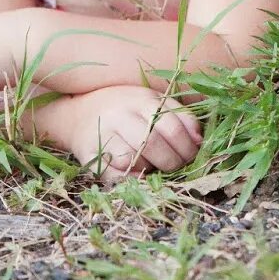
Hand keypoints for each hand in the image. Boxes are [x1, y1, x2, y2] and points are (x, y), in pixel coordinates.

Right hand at [58, 86, 202, 181]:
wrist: (80, 114)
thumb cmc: (126, 109)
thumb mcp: (153, 102)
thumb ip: (179, 117)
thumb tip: (199, 140)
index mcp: (141, 100)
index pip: (171, 126)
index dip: (186, 147)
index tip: (191, 156)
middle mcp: (120, 115)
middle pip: (153, 144)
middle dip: (172, 162)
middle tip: (176, 166)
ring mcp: (103, 135)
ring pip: (133, 159)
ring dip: (149, 168)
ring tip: (153, 165)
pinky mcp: (90, 155)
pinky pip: (114, 175)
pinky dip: (131, 179)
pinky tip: (138, 174)